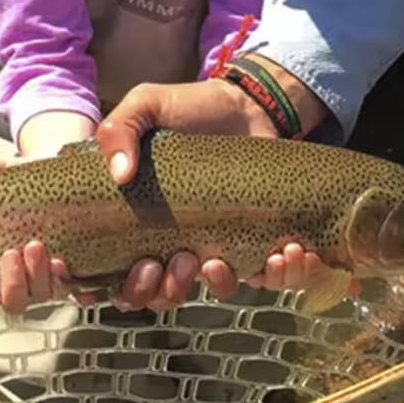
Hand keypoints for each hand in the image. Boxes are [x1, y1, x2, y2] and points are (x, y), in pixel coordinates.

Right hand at [0, 156, 71, 316]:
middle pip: (16, 300)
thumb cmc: (19, 183)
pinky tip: (68, 269)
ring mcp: (45, 278)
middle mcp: (19, 277)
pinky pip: (75, 291)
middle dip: (16, 282)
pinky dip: (75, 288)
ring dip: (42, 278)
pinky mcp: (71, 273)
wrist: (58, 177)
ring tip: (40, 246)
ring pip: (44, 295)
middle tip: (19, 250)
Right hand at [97, 76, 307, 307]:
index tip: (145, 265)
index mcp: (141, 226)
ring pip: (214, 291)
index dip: (127, 289)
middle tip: (184, 258)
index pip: (121, 281)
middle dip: (169, 290)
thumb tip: (120, 175)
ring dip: (221, 283)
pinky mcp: (257, 244)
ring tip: (224, 258)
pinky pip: (266, 278)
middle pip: (161, 297)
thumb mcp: (146, 106)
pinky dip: (278, 275)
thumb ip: (120, 130)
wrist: (248, 105)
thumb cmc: (191, 108)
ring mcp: (217, 248)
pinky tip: (284, 251)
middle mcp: (174, 246)